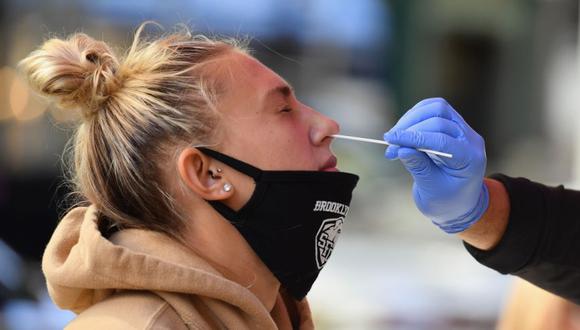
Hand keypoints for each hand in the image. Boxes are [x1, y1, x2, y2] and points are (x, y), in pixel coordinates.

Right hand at [384, 98, 488, 232]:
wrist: (459, 203)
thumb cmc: (446, 202)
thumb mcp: (431, 190)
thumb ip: (419, 168)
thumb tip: (401, 148)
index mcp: (470, 159)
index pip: (441, 139)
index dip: (413, 137)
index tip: (391, 140)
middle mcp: (470, 140)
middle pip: (439, 119)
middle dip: (410, 130)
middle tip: (390, 145)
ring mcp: (463, 130)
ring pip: (437, 108)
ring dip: (412, 118)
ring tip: (395, 136)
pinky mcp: (453, 125)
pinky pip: (434, 109)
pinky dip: (415, 116)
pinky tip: (403, 130)